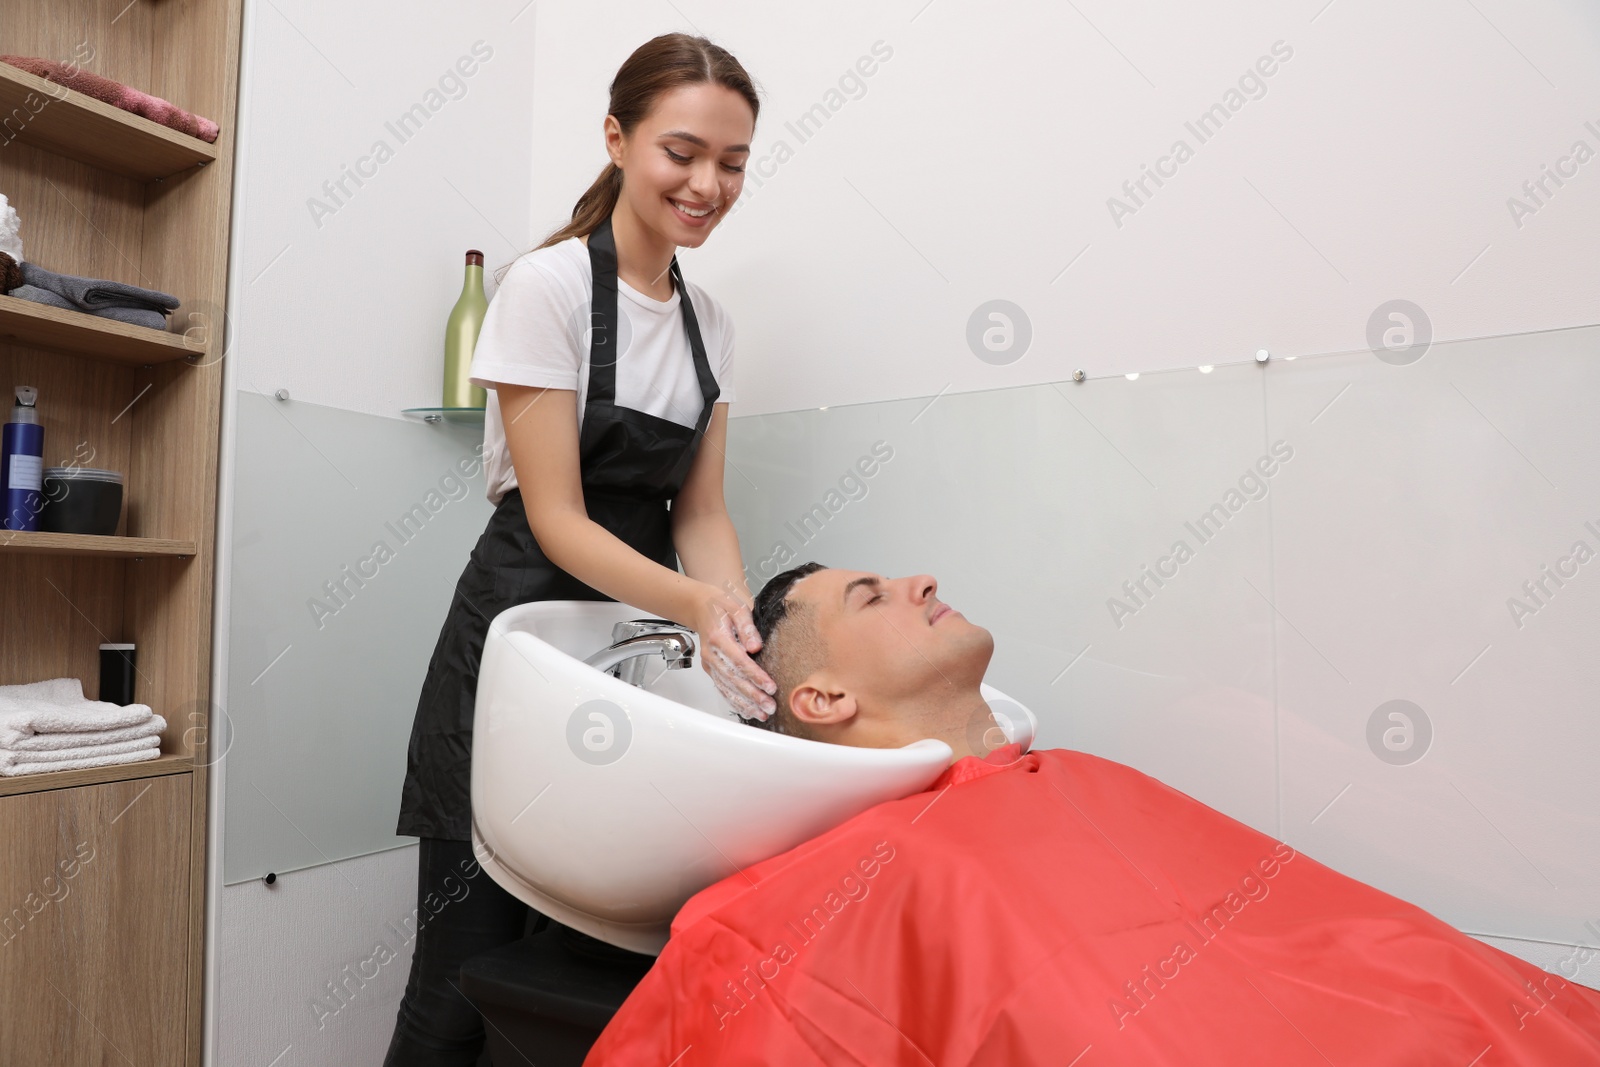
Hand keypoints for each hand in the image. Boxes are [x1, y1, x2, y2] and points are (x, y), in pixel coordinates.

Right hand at [692, 585, 777, 720]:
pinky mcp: (710, 669)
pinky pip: (722, 688)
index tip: (770, 687)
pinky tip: (747, 710)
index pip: (739, 661)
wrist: (701, 607)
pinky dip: (734, 702)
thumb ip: (747, 627)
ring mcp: (709, 664)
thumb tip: (756, 646)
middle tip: (769, 706)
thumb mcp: (737, 608)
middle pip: (733, 679)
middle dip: (752, 695)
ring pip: (726, 688)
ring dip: (744, 703)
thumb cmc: (722, 606)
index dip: (755, 676)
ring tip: (761, 714)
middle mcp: (711, 654)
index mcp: (718, 638)